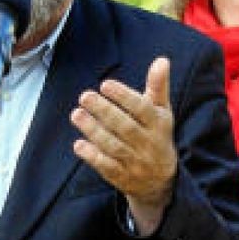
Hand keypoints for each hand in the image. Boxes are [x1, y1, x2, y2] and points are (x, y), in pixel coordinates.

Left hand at [71, 57, 176, 235]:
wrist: (161, 179)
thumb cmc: (157, 134)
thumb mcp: (161, 110)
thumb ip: (158, 86)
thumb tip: (162, 60)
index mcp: (158, 124)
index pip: (142, 109)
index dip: (124, 97)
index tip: (105, 84)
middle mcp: (148, 143)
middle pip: (125, 127)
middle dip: (104, 111)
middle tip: (84, 96)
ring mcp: (135, 162)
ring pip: (114, 146)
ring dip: (94, 131)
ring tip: (77, 114)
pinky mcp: (121, 176)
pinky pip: (107, 167)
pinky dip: (93, 156)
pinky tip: (78, 144)